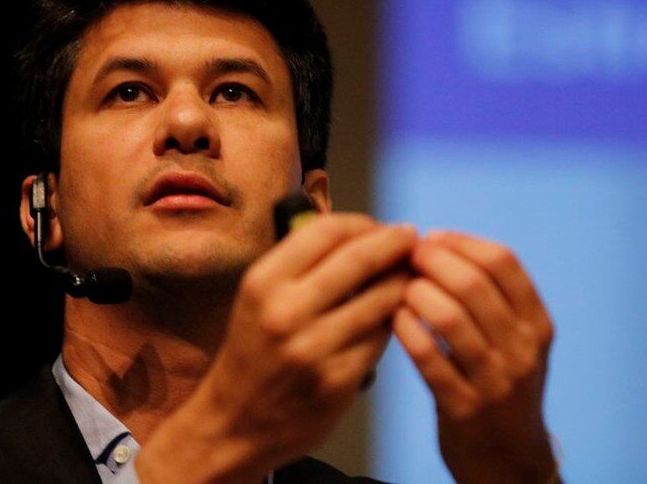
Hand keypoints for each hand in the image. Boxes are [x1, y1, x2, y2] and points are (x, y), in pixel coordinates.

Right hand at [136, 214, 416, 482]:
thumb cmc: (253, 350)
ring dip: (403, 281)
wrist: (234, 422)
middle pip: (359, 258)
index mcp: (264, 282)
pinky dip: (394, 321)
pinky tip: (397, 315)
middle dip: (394, 243)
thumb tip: (359, 232)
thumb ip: (301, 264)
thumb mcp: (259, 297)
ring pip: (380, 298)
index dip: (362, 223)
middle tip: (412, 239)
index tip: (380, 226)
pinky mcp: (336, 381)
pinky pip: (381, 338)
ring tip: (412, 275)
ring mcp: (313, 349)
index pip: (326, 231)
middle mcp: (286, 311)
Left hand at [394, 232, 556, 483]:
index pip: (503, 262)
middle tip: (405, 258)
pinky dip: (405, 329)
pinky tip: (394, 319)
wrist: (510, 460)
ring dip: (414, 292)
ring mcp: (495, 381)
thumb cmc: (500, 383)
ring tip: (398, 288)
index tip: (431, 238)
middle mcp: (522, 350)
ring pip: (448, 316)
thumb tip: (436, 243)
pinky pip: (427, 357)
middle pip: (473, 283)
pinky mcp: (464, 408)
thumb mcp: (515, 339)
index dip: (460, 242)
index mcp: (536, 324)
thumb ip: (490, 296)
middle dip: (431, 261)